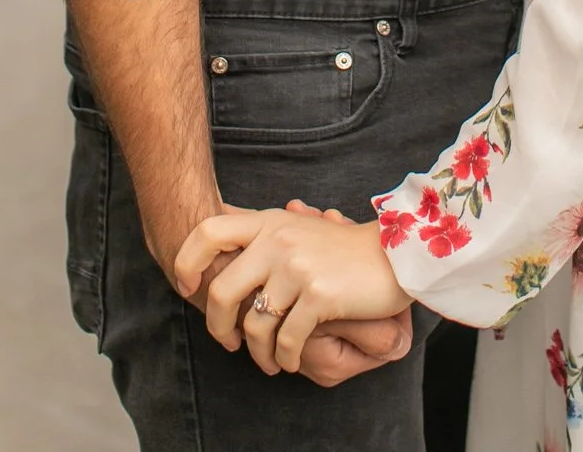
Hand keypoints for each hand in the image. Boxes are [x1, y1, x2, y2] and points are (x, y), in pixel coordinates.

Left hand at [175, 206, 411, 374]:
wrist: (394, 254)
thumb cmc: (342, 249)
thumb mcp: (299, 228)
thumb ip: (264, 235)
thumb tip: (217, 246)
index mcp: (269, 221)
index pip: (209, 231)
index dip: (187, 261)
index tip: (187, 287)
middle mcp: (278, 240)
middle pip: (222, 290)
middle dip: (218, 327)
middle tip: (228, 343)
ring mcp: (297, 267)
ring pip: (254, 324)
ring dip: (257, 353)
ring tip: (267, 361)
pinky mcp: (318, 295)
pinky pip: (286, 339)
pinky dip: (284, 358)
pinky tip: (289, 361)